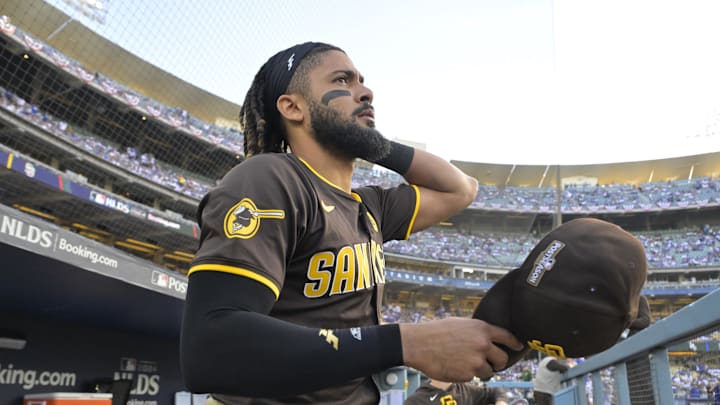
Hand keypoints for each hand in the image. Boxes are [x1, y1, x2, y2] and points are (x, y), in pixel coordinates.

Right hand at [399, 317, 523, 380]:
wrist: (419, 344)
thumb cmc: (436, 331)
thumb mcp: (460, 323)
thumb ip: (477, 331)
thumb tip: (489, 338)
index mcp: (482, 329)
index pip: (507, 337)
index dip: (515, 343)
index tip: (518, 347)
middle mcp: (482, 345)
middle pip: (502, 359)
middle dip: (498, 362)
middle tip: (491, 362)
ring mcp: (476, 361)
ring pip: (488, 371)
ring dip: (480, 369)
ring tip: (464, 361)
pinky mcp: (468, 374)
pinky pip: (473, 377)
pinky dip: (467, 373)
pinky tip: (455, 365)